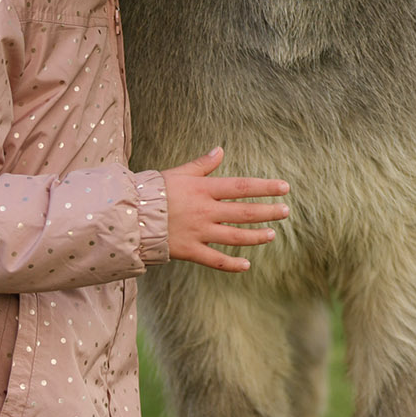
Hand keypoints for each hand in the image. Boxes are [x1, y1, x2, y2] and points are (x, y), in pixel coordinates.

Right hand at [161, 146, 289, 271]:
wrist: (129, 215)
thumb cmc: (154, 191)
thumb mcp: (179, 173)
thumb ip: (202, 165)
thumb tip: (220, 150)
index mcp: (204, 189)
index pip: (242, 187)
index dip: (265, 188)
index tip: (284, 188)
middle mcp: (205, 211)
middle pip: (244, 212)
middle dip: (268, 212)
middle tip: (286, 211)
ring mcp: (198, 232)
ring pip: (234, 237)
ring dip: (256, 236)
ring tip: (272, 234)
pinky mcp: (189, 251)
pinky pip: (215, 260)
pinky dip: (232, 264)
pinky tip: (246, 265)